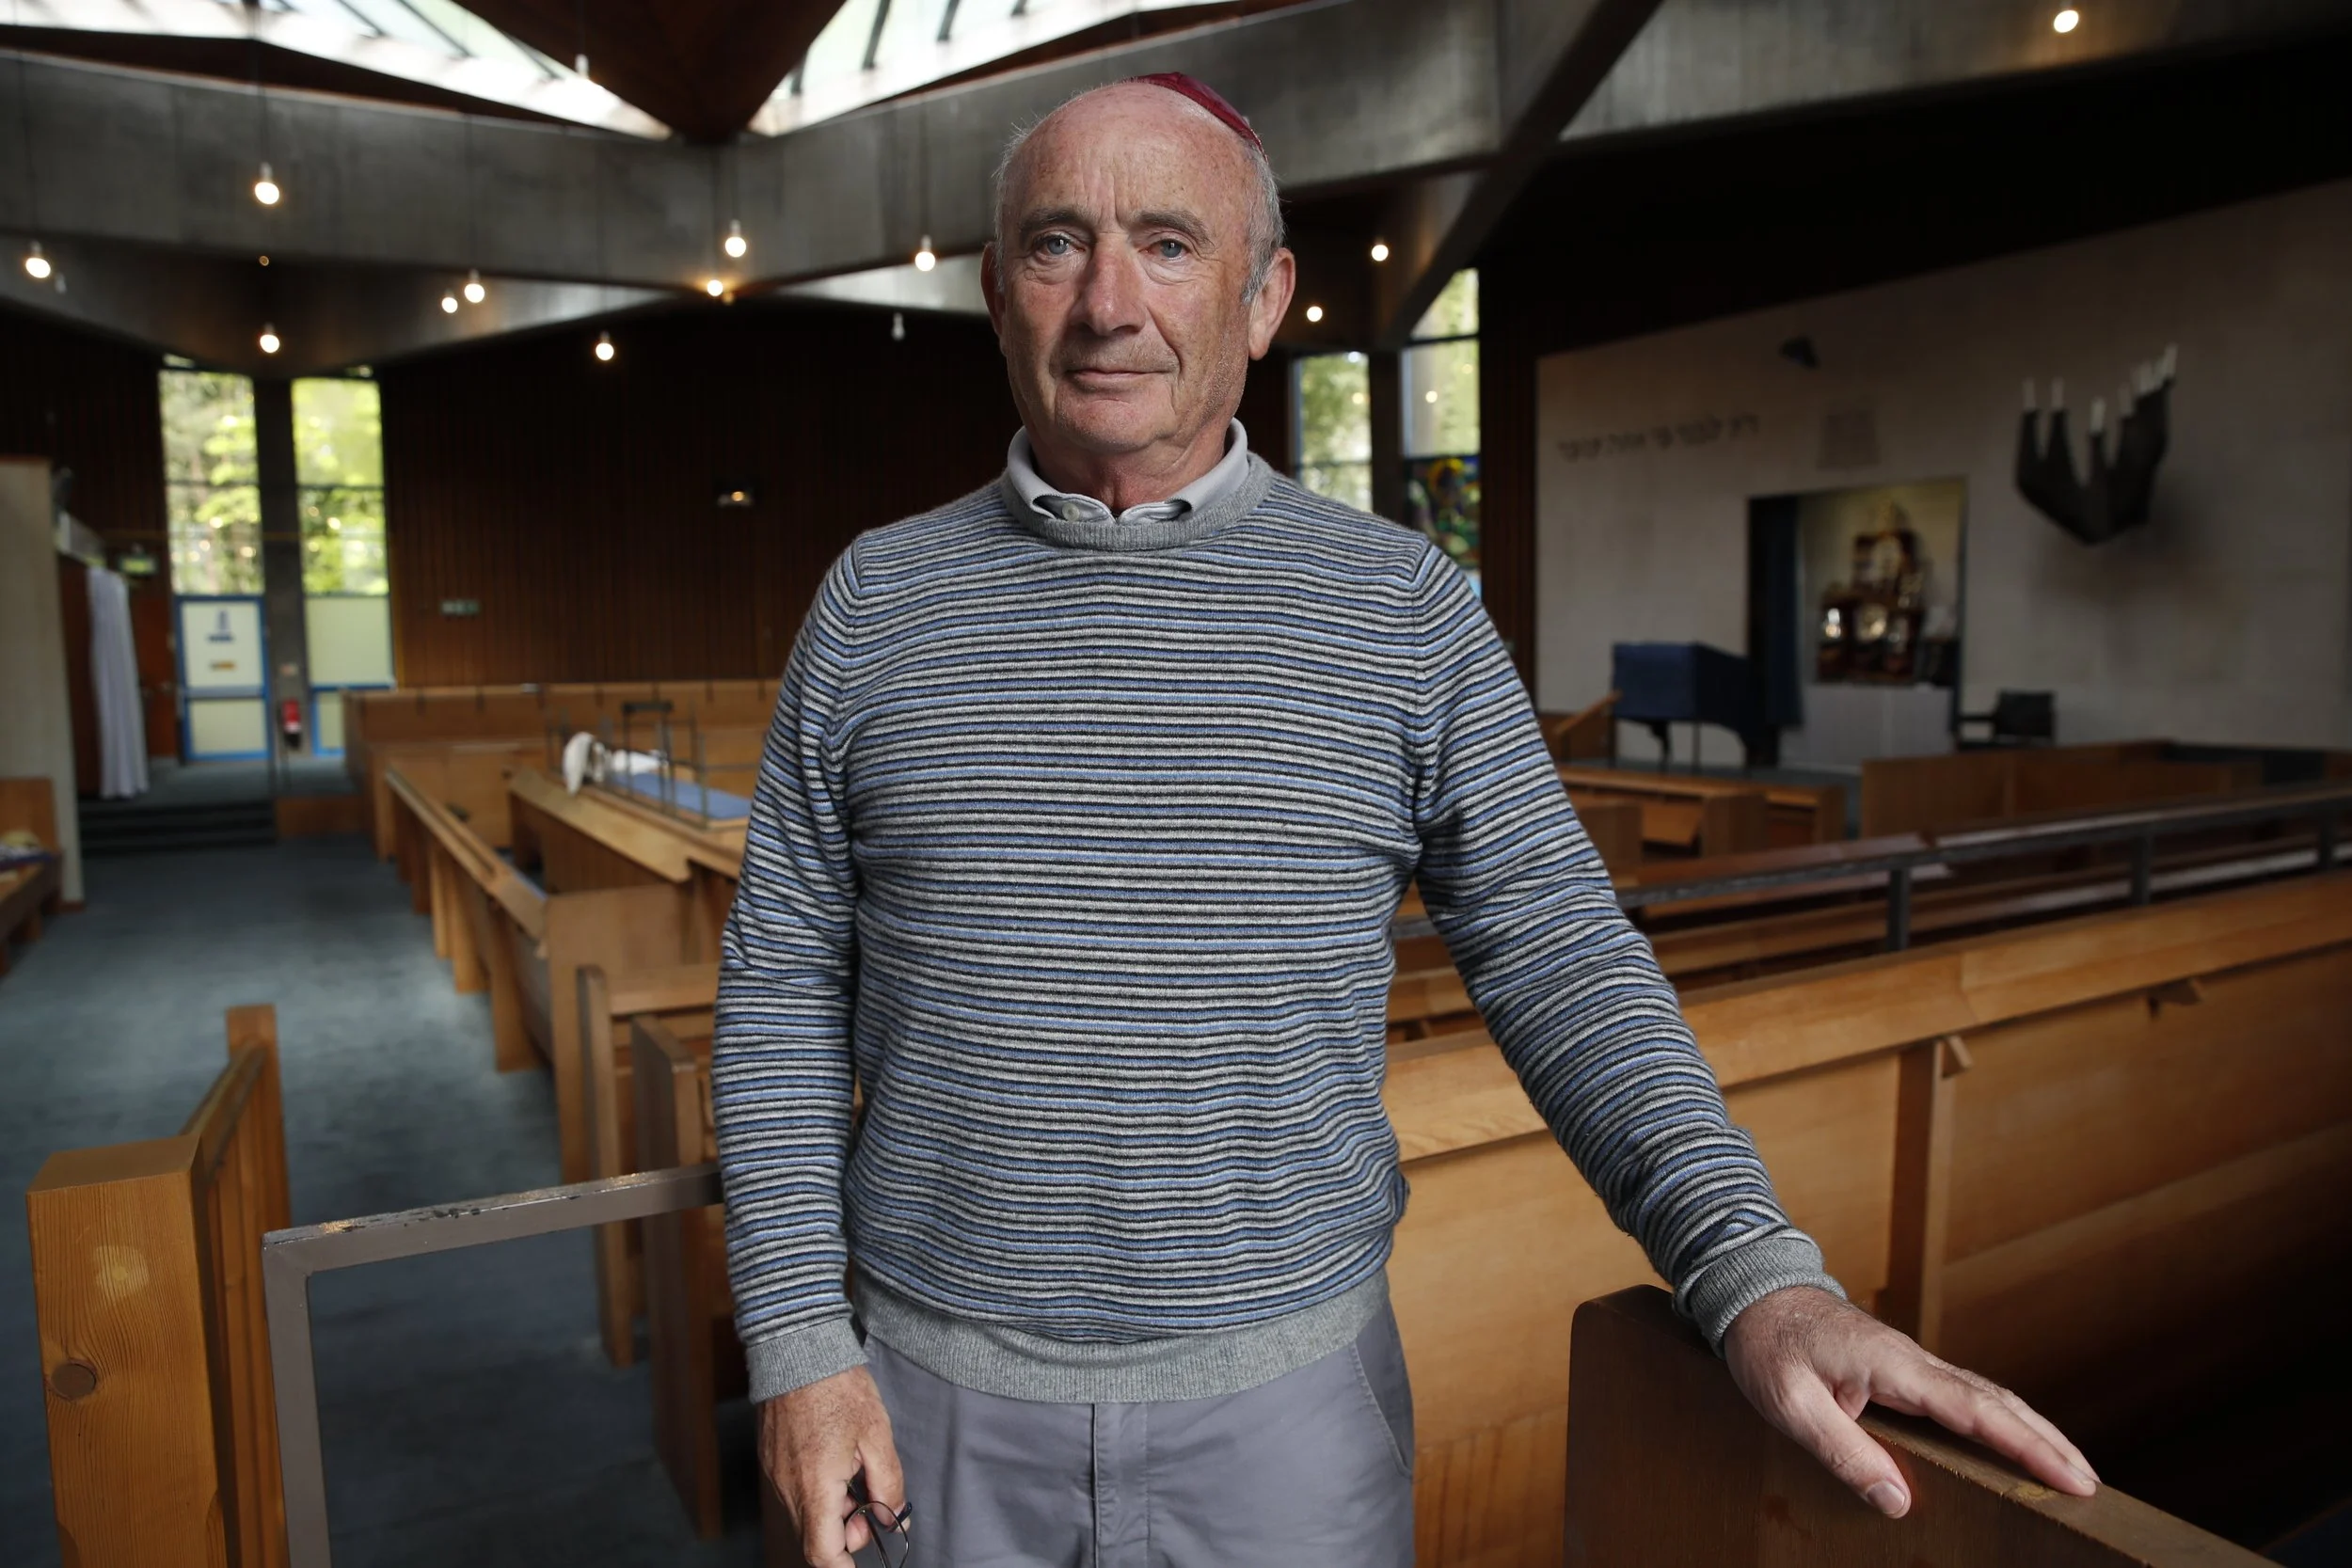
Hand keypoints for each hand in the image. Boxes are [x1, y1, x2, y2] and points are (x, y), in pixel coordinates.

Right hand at [760, 1366, 906, 1566]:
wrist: (797, 1350)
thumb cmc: (838, 1388)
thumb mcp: (877, 1435)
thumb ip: (888, 1484)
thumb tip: (894, 1518)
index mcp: (815, 1487)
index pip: (823, 1553)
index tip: (861, 1564)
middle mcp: (789, 1489)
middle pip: (815, 1539)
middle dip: (847, 1535)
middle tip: (872, 1506)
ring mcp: (776, 1476)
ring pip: (806, 1517)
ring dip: (834, 1513)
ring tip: (856, 1477)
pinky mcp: (772, 1462)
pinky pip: (796, 1495)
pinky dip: (819, 1495)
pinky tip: (837, 1465)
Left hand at [1722, 1286, 2097, 1517]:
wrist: (1752, 1289)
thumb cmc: (1767, 1343)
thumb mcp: (1789, 1403)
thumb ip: (1842, 1451)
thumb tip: (1898, 1502)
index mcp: (1894, 1366)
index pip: (1976, 1411)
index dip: (2027, 1447)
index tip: (2072, 1478)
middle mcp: (1914, 1361)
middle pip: (1997, 1402)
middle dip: (2048, 1443)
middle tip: (2091, 1488)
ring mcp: (1911, 1364)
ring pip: (1986, 1397)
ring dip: (2031, 1431)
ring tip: (2069, 1471)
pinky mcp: (1902, 1370)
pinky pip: (1963, 1397)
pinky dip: (2000, 1420)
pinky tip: (2011, 1443)